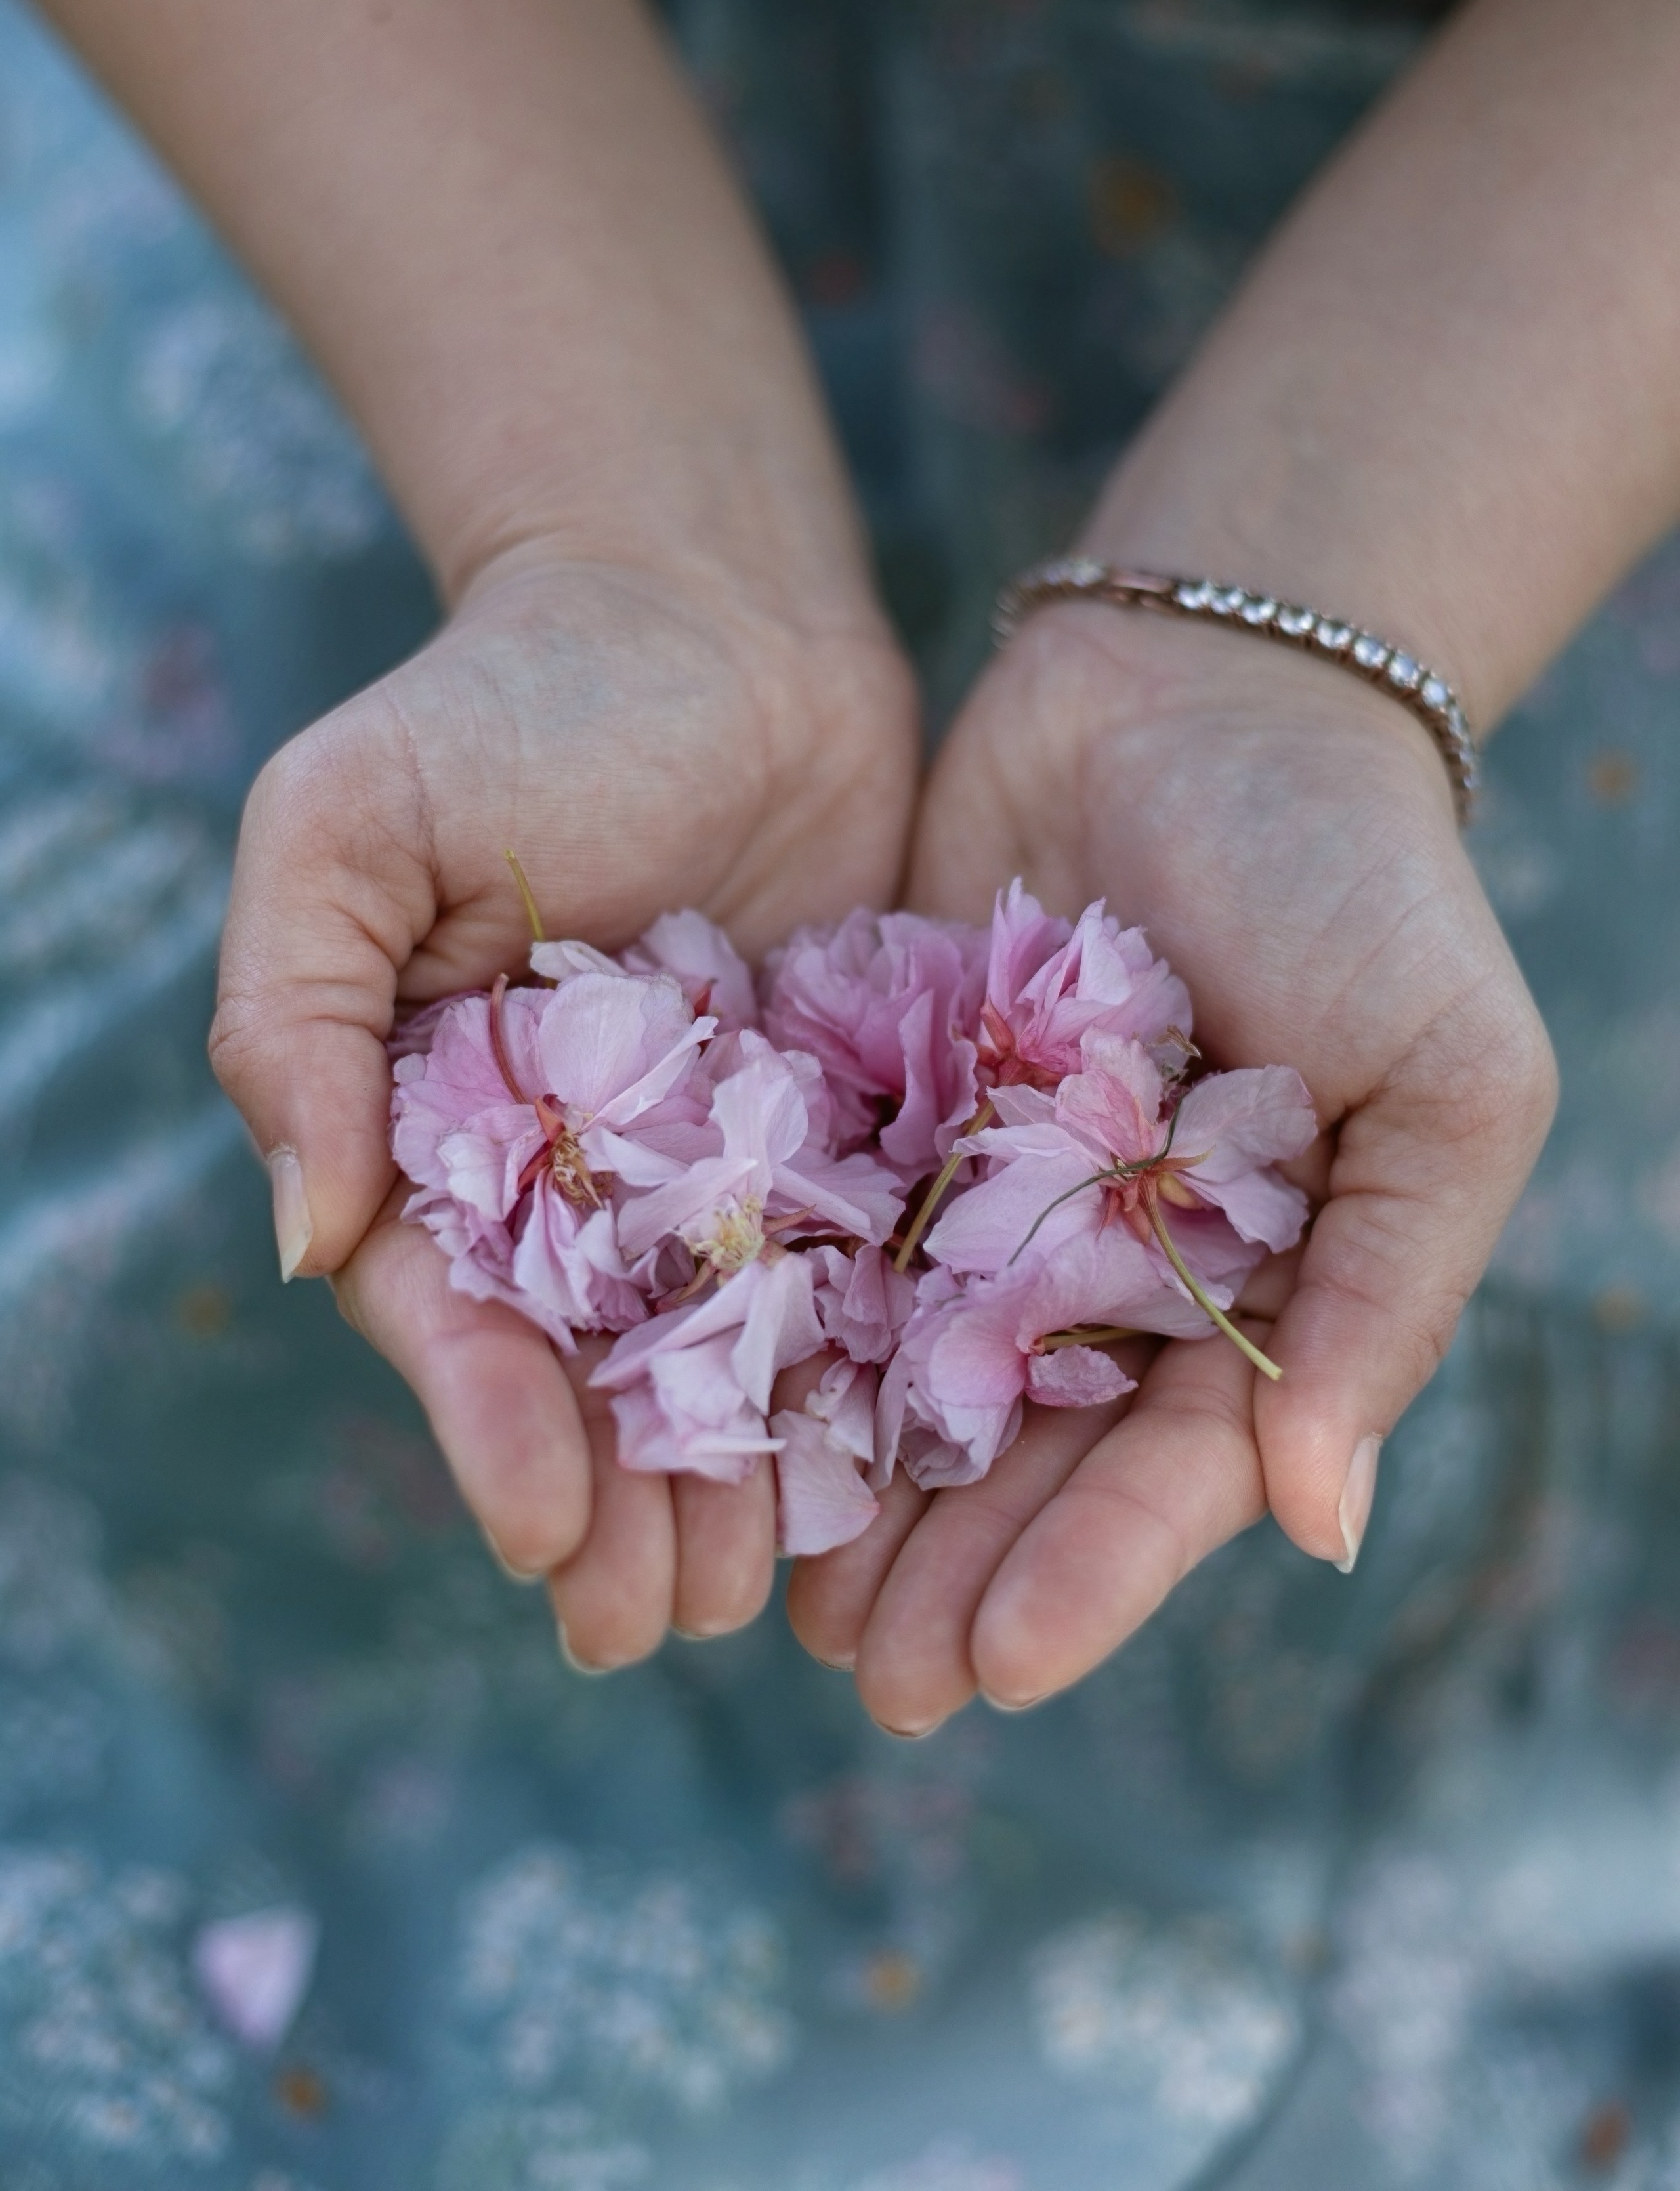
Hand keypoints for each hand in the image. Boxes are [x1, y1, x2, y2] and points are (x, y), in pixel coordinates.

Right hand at [211, 534, 916, 1664]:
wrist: (712, 609)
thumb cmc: (511, 699)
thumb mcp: (346, 825)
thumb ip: (295, 1018)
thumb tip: (306, 1239)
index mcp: (447, 1130)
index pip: (457, 1310)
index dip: (493, 1426)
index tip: (548, 1530)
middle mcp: (579, 1172)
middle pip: (593, 1374)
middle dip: (624, 1504)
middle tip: (669, 1624)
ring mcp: (720, 1159)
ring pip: (726, 1359)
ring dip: (744, 1484)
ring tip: (779, 1596)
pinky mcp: (847, 1125)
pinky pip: (856, 1269)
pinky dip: (869, 1375)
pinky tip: (900, 1474)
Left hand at [787, 602, 1555, 1732]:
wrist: (1205, 691)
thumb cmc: (1363, 885)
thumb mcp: (1446, 1080)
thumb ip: (1389, 1292)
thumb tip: (1317, 1522)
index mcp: (1255, 1286)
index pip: (1171, 1464)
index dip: (1091, 1567)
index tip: (997, 1660)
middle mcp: (1113, 1265)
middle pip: (1026, 1451)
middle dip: (952, 1567)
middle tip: (870, 1678)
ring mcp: (992, 1193)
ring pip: (913, 1375)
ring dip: (855, 1493)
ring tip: (780, 1600)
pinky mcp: (886, 1108)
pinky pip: (829, 1242)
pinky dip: (782, 1333)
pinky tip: (720, 1419)